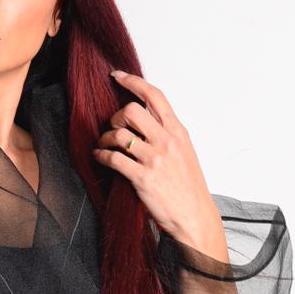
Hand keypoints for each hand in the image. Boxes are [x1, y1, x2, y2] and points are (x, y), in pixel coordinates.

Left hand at [94, 69, 227, 258]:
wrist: (195, 217)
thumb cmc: (189, 188)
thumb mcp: (185, 153)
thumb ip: (167, 134)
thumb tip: (145, 120)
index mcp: (178, 132)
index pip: (155, 96)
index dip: (133, 81)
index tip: (117, 76)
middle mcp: (167, 141)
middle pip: (130, 110)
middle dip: (115, 117)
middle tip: (113, 129)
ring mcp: (155, 159)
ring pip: (118, 134)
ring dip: (104, 138)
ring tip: (103, 145)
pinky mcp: (142, 178)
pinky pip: (113, 158)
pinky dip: (100, 155)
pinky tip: (99, 157)